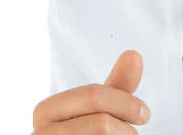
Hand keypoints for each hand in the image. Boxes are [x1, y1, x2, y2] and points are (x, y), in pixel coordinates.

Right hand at [32, 49, 150, 132]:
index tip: (144, 114)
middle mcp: (39, 133)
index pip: (93, 95)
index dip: (126, 102)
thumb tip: (133, 55)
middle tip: (133, 133)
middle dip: (126, 127)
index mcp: (46, 110)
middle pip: (101, 123)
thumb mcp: (99, 109)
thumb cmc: (84, 134)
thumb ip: (116, 86)